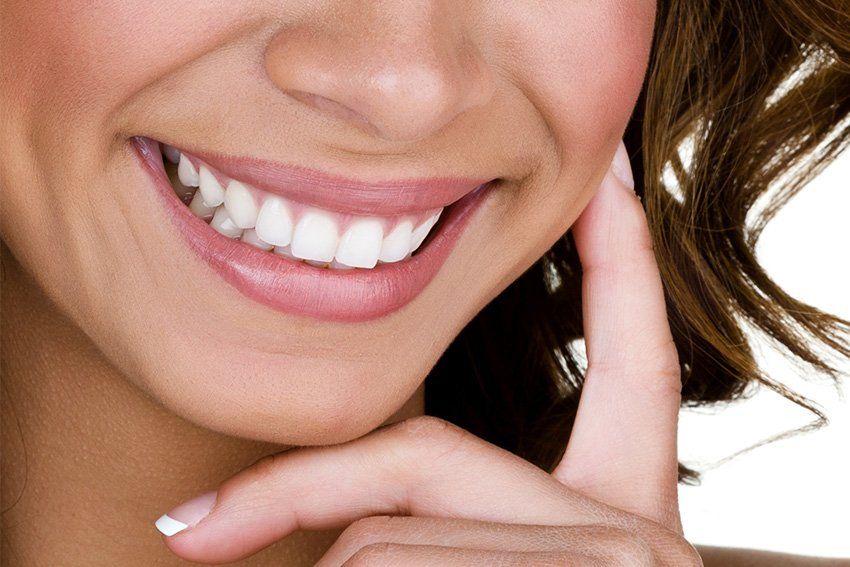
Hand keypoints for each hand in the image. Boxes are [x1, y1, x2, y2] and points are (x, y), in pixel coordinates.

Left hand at [156, 141, 701, 565]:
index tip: (610, 180)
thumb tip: (343, 538)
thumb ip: (452, 527)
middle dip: (298, 490)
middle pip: (423, 462)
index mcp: (630, 511)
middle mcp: (640, 531)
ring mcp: (621, 564)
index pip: (639, 356)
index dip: (625, 262)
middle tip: (190, 534)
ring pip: (382, 544)